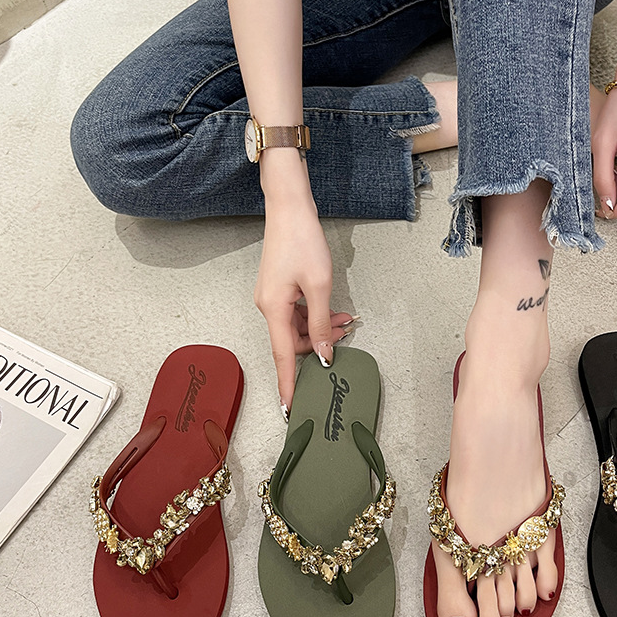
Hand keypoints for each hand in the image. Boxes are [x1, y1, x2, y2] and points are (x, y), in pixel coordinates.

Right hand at [254, 192, 354, 415]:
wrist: (289, 208)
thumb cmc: (302, 241)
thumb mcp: (319, 285)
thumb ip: (321, 323)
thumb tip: (322, 353)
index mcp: (273, 309)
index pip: (282, 357)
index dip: (288, 384)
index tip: (289, 408)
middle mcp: (268, 307)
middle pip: (292, 342)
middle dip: (320, 344)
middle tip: (348, 335)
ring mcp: (272, 298)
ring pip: (297, 327)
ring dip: (322, 328)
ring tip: (347, 321)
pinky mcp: (279, 289)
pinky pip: (297, 313)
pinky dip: (315, 316)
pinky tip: (334, 311)